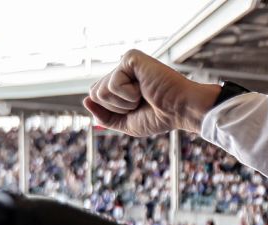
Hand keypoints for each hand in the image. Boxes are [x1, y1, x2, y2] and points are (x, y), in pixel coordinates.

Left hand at [83, 49, 220, 136]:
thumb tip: (85, 100)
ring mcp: (125, 64)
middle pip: (94, 94)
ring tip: (143, 95)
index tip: (138, 109)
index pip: (96, 97)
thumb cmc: (161, 117)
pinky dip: (128, 95)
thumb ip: (104, 116)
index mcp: (120, 84)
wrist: (181, 110)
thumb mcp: (127, 123)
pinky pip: (112, 84)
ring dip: (122, 103)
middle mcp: (121, 72)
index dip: (112, 110)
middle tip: (140, 103)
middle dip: (116, 107)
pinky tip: (144, 88)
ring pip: (100, 91)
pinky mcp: (130, 58)